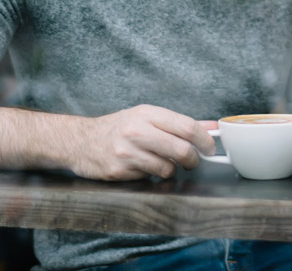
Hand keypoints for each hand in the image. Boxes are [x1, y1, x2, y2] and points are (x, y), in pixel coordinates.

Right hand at [69, 105, 216, 180]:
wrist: (80, 141)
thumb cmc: (118, 128)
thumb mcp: (146, 117)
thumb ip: (178, 123)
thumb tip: (212, 126)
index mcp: (147, 113)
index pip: (187, 126)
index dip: (204, 139)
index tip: (210, 148)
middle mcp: (137, 131)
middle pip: (181, 150)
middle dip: (193, 160)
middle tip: (192, 161)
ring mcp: (127, 152)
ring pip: (168, 168)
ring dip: (171, 169)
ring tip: (162, 162)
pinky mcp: (120, 171)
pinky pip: (150, 177)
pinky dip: (152, 174)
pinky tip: (142, 166)